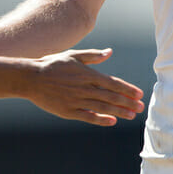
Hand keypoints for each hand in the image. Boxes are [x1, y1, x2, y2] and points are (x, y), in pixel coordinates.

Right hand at [27, 48, 143, 126]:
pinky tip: (112, 121)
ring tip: (132, 115)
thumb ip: (92, 56)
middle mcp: (85, 88)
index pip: (112, 82)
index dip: (127, 89)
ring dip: (119, 111)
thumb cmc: (52, 65)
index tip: (139, 94)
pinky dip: (101, 119)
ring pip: (103, 107)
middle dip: (128, 102)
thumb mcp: (73, 56)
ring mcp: (77, 100)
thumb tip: (109, 52)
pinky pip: (88, 117)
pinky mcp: (68, 111)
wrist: (31, 78)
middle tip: (141, 107)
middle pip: (111, 96)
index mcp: (87, 74)